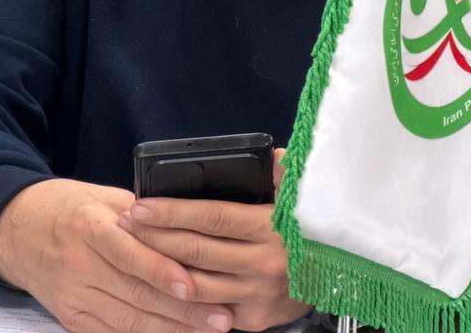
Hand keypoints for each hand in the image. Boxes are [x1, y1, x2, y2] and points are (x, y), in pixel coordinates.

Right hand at [0, 178, 235, 332]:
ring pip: (128, 321)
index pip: (127, 253)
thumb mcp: (102, 197)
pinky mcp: (71, 319)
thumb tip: (187, 224)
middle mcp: (78, 265)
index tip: (192, 285)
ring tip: (210, 330)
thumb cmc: (69, 207)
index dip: (160, 271)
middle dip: (183, 309)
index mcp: (87, 226)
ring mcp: (73, 297)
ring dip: (172, 329)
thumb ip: (142, 214)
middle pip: (135, 293)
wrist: (16, 231)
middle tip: (222, 317)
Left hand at [122, 150, 309, 331]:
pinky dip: (182, 295)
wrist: (344, 276)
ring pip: (195, 285)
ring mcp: (257, 295)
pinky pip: (208, 308)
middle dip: (154, 237)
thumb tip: (268, 155)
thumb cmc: (313, 227)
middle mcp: (263, 264)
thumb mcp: (303, 192)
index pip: (211, 218)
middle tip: (126, 224)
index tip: (141, 205)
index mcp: (271, 228)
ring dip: (159, 267)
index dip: (172, 212)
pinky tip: (161, 280)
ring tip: (134, 250)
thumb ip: (284, 170)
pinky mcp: (254, 319)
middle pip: (195, 251)